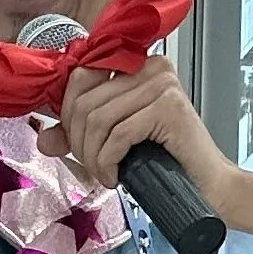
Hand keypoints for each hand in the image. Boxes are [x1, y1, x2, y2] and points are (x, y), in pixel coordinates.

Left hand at [37, 55, 235, 205]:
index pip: (80, 77)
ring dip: (93, 156)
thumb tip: (44, 139)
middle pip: (84, 100)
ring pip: (97, 119)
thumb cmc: (165, 162)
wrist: (208, 188)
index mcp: (137, 65)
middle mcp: (151, 67)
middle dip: (79, 142)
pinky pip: (117, 134)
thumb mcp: (113, 141)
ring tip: (105, 173)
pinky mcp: (169, 107)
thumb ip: (78, 134)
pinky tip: (117, 176)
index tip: (76, 144)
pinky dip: (108, 162)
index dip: (68, 116)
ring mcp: (162, 84)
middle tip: (93, 166)